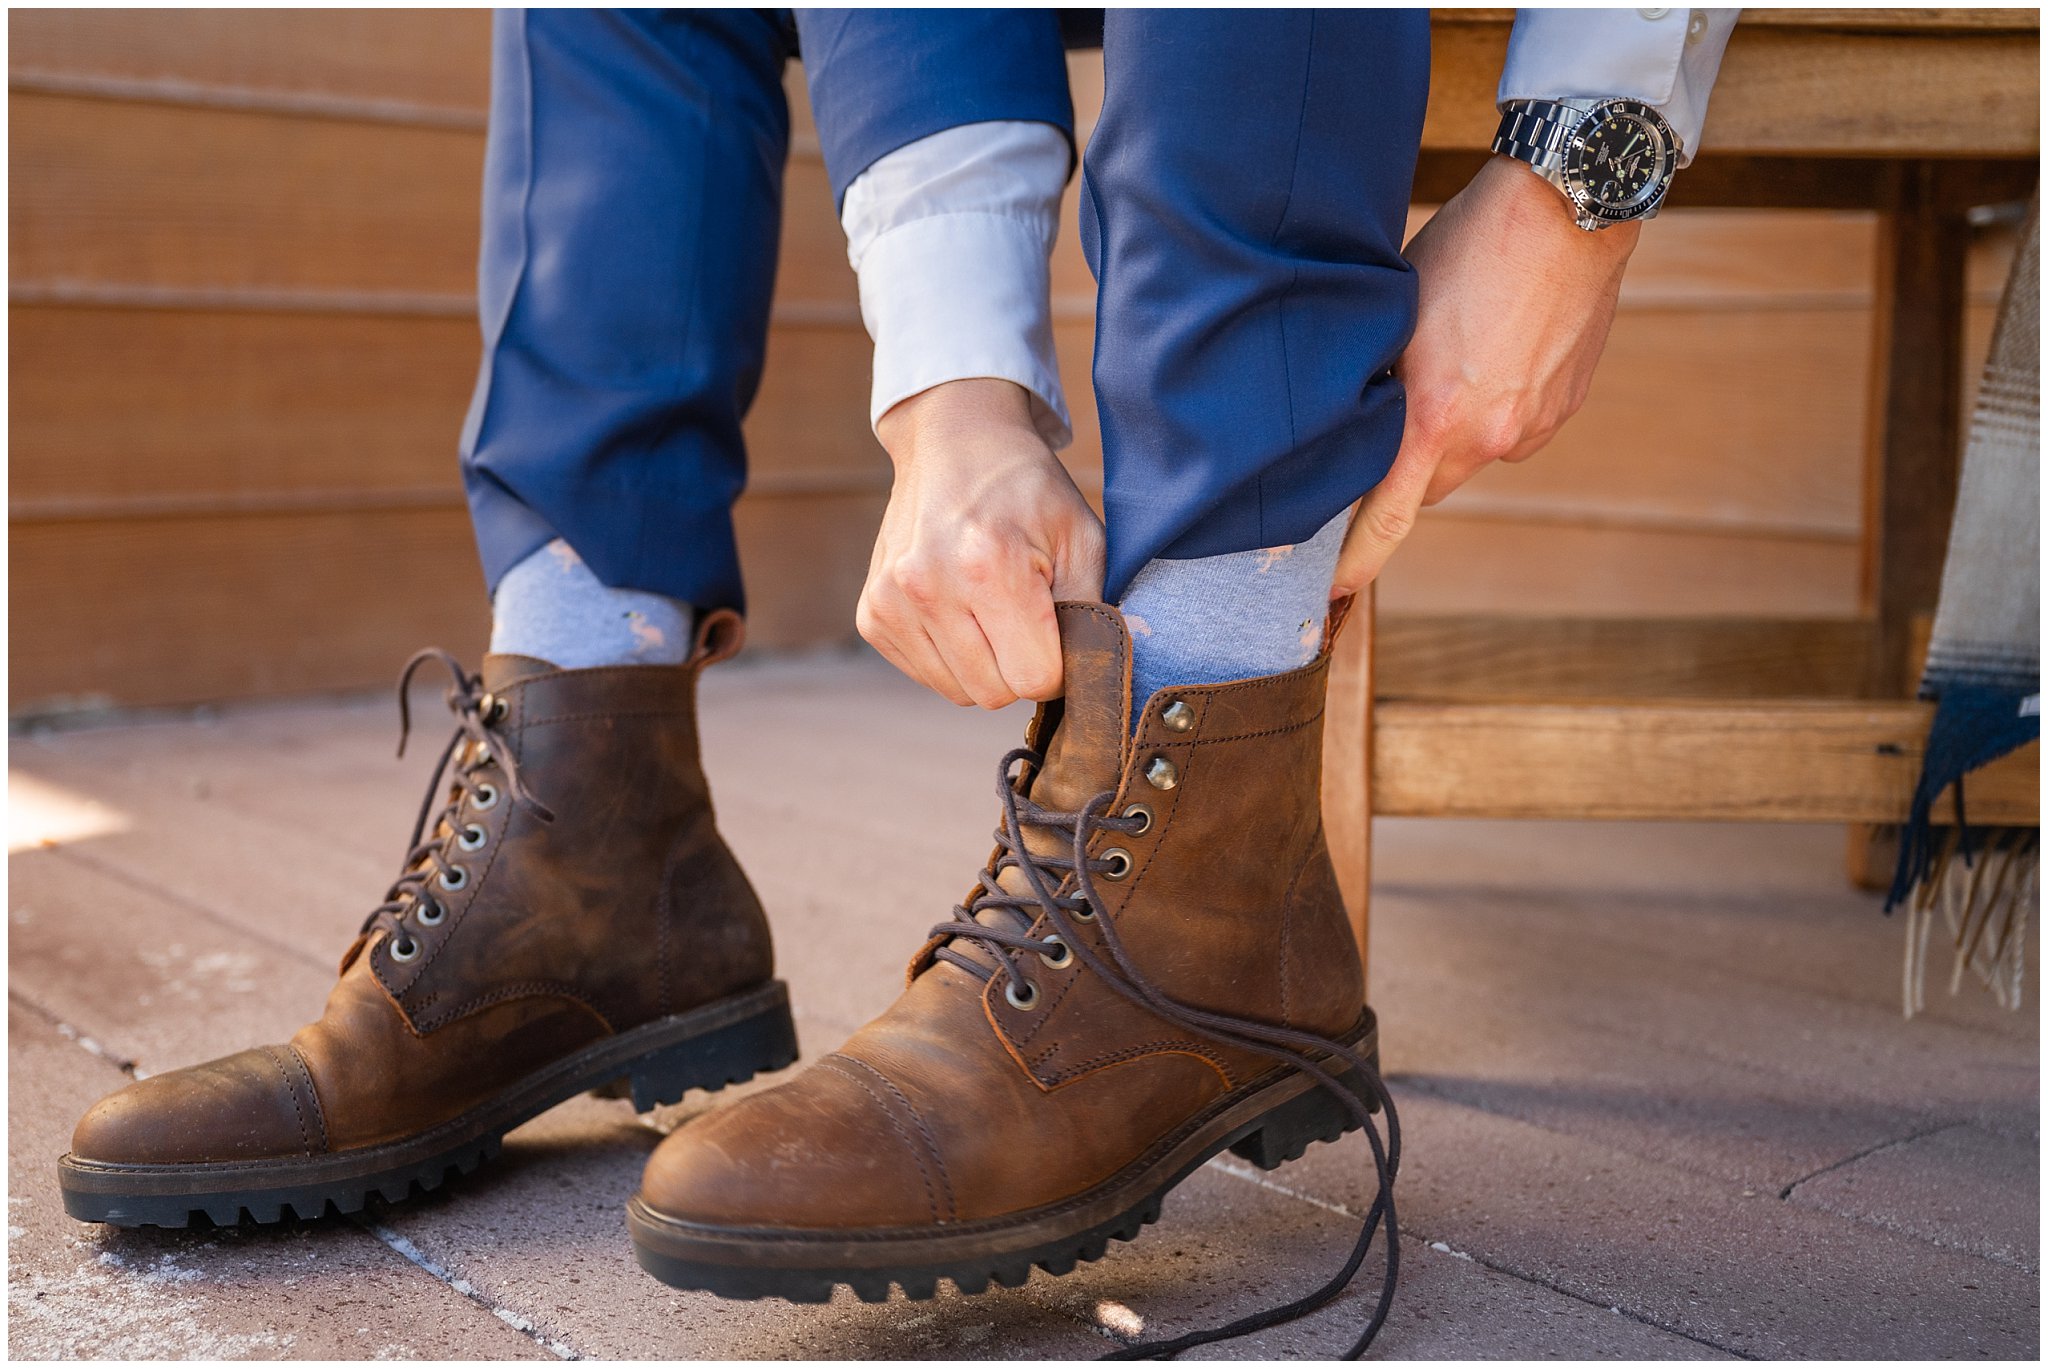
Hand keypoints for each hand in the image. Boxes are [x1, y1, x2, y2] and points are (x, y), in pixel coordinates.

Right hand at [862, 378, 1104, 707]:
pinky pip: (926, 675)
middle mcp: (929, 586)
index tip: (1056, 630)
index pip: (1033, 679)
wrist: (954, 443)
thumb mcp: (1082, 537)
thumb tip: (1091, 677)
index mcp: (989, 565)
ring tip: (988, 607)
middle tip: (1023, 615)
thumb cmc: (1026, 491)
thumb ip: (1091, 613)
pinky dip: (949, 656)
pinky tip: (958, 608)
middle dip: (1018, 666)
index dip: (1056, 664)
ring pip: (958, 692)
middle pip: (993, 693)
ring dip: (983, 664)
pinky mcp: (871, 615)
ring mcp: (891, 602)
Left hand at [1332, 154, 1640, 597]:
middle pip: (1426, 490)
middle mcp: (1487, 438)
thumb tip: (1346, 427)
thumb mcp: (1394, 314)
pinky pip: (1512, 428)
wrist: (1567, 208)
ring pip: (1472, 456)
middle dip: (1401, 474)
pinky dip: (1493, 408)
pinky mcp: (1563, 407)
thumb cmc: (1466, 246)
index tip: (1330, 594)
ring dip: (1451, 434)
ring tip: (1450, 363)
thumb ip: (1374, 384)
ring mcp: (1532, 426)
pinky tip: (1492, 350)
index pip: (1384, 521)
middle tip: (1383, 430)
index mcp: (1433, 421)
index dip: (1354, 563)